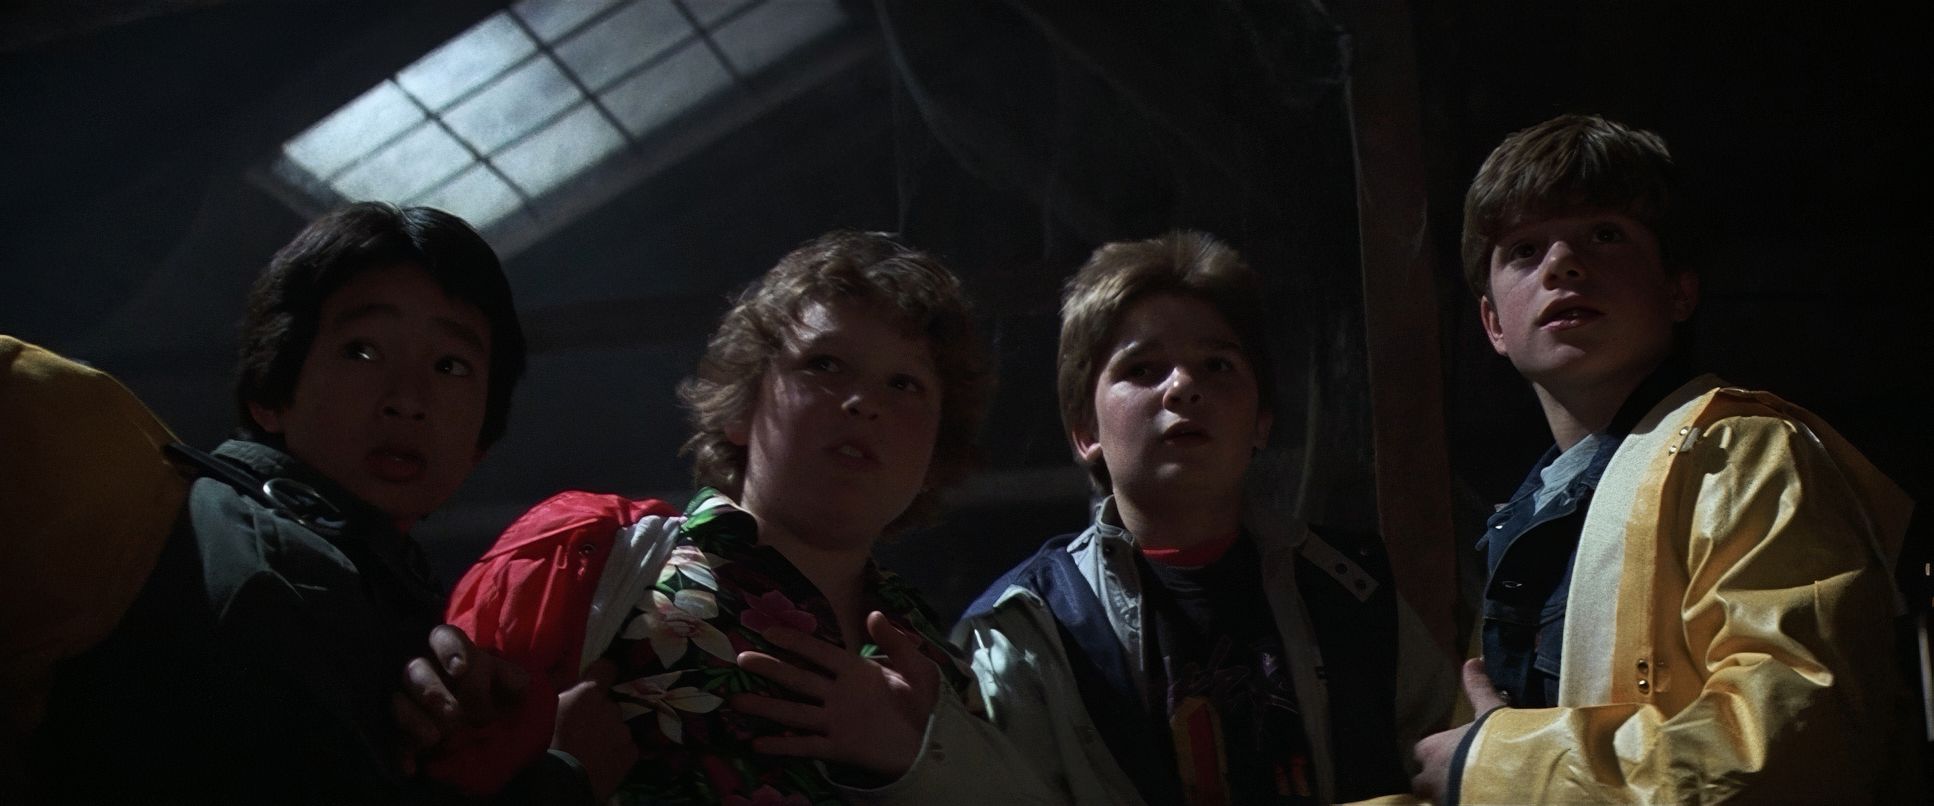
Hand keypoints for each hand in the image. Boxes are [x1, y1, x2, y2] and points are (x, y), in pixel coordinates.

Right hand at [391, 623, 529, 773]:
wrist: (472, 724)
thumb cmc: (488, 692)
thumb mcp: (504, 683)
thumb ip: (513, 679)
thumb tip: (519, 686)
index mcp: (449, 650)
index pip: (443, 637)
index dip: (450, 650)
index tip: (461, 669)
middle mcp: (422, 667)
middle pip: (416, 670)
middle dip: (436, 693)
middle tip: (457, 716)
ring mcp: (403, 696)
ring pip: (397, 700)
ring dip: (414, 719)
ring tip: (435, 738)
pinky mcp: (395, 726)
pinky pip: (391, 735)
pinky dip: (400, 751)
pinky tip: (411, 766)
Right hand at [554, 659, 636, 801]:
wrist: (563, 782)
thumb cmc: (548, 744)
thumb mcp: (549, 710)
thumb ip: (564, 691)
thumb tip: (565, 675)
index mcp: (589, 693)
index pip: (607, 667)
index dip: (603, 672)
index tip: (600, 678)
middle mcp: (612, 707)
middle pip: (610, 703)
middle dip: (601, 711)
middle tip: (586, 727)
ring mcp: (624, 730)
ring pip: (618, 726)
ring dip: (609, 733)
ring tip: (592, 747)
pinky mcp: (632, 751)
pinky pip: (625, 746)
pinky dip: (617, 751)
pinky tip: (602, 760)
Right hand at [732, 611, 940, 777]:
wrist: (929, 744)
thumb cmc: (921, 704)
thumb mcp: (916, 668)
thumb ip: (895, 642)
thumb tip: (873, 614)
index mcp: (855, 672)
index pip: (819, 652)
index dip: (795, 641)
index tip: (768, 631)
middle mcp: (838, 694)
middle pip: (798, 679)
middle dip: (770, 668)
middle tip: (741, 659)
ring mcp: (835, 721)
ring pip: (795, 712)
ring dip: (766, 707)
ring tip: (736, 702)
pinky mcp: (839, 747)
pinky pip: (806, 746)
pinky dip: (782, 745)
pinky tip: (757, 744)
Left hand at [1411, 658, 1507, 800]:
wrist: (1512, 777)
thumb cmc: (1494, 741)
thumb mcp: (1490, 711)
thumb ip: (1478, 688)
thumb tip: (1473, 660)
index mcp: (1432, 749)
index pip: (1421, 752)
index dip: (1434, 754)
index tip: (1451, 755)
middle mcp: (1429, 777)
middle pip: (1422, 782)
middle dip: (1436, 781)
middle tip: (1459, 778)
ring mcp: (1440, 799)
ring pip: (1436, 799)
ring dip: (1448, 795)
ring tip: (1471, 791)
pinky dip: (1462, 803)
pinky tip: (1479, 800)